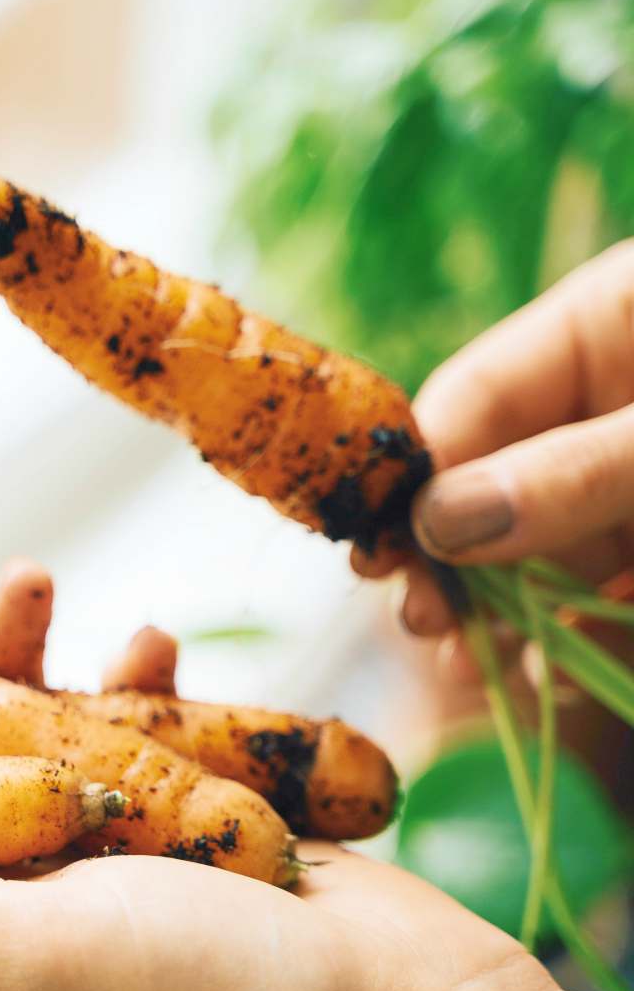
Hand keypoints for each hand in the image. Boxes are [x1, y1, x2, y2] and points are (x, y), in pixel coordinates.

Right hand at [354, 241, 633, 675]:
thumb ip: (578, 472)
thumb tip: (439, 521)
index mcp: (610, 319)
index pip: (475, 395)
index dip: (419, 478)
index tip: (379, 556)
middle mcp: (613, 394)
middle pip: (497, 474)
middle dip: (453, 556)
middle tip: (424, 623)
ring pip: (550, 541)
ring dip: (506, 610)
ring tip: (472, 668)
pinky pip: (608, 582)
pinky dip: (579, 628)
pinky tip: (546, 670)